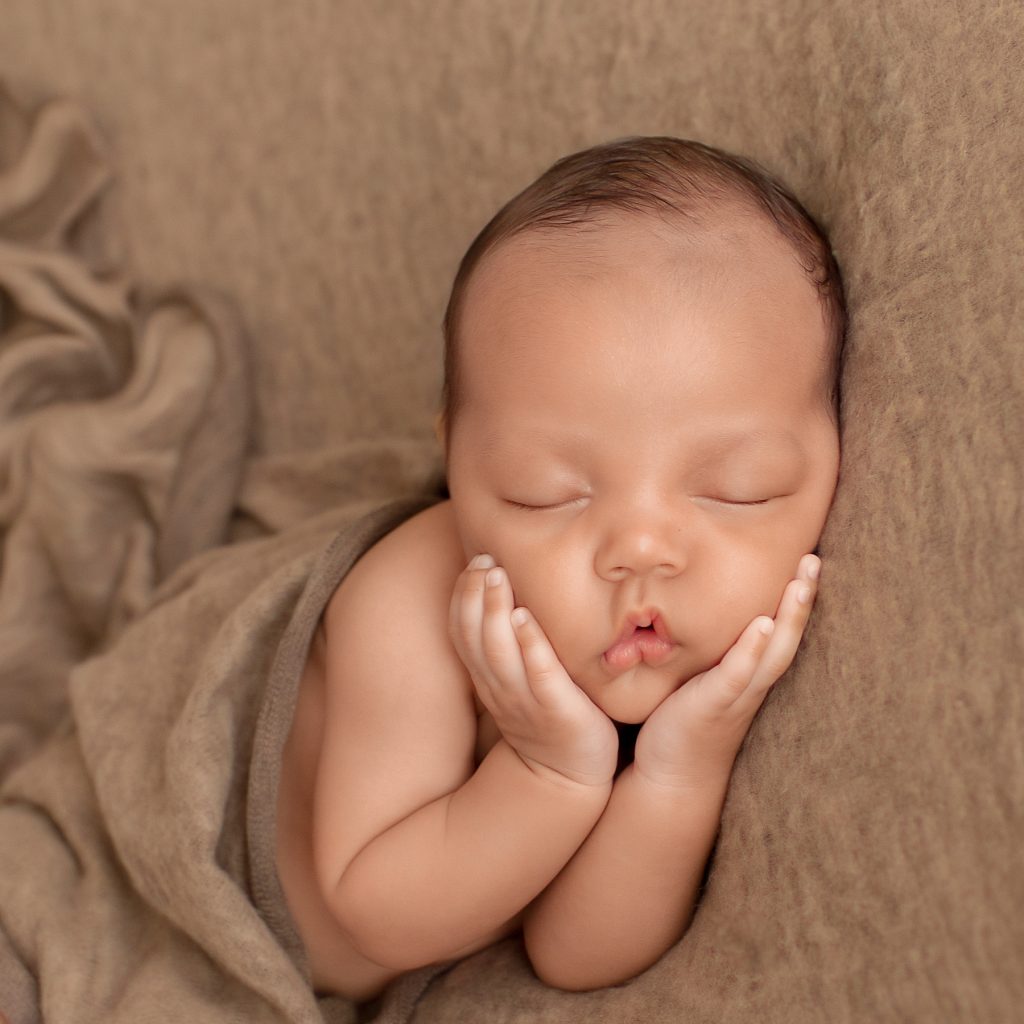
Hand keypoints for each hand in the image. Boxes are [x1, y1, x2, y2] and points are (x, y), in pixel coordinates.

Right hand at [449, 554, 618, 788]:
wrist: (568, 774)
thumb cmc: (548, 714)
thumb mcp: (517, 678)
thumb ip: (508, 641)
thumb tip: (506, 591)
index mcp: (487, 678)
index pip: (462, 632)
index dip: (462, 596)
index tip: (474, 561)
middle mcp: (499, 688)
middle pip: (475, 637)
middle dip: (474, 595)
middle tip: (484, 559)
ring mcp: (526, 701)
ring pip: (499, 653)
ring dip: (495, 612)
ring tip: (498, 576)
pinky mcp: (558, 711)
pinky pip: (540, 677)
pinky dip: (530, 647)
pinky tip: (526, 619)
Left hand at [634, 554, 821, 788]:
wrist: (672, 774)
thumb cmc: (684, 719)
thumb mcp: (699, 676)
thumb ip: (709, 649)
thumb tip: (693, 603)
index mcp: (752, 671)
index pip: (780, 628)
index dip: (797, 597)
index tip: (808, 557)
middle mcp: (754, 681)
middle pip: (788, 634)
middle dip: (804, 598)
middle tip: (815, 558)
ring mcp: (738, 694)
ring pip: (774, 651)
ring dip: (790, 617)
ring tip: (802, 582)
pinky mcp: (715, 704)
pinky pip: (738, 674)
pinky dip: (751, 650)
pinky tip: (762, 624)